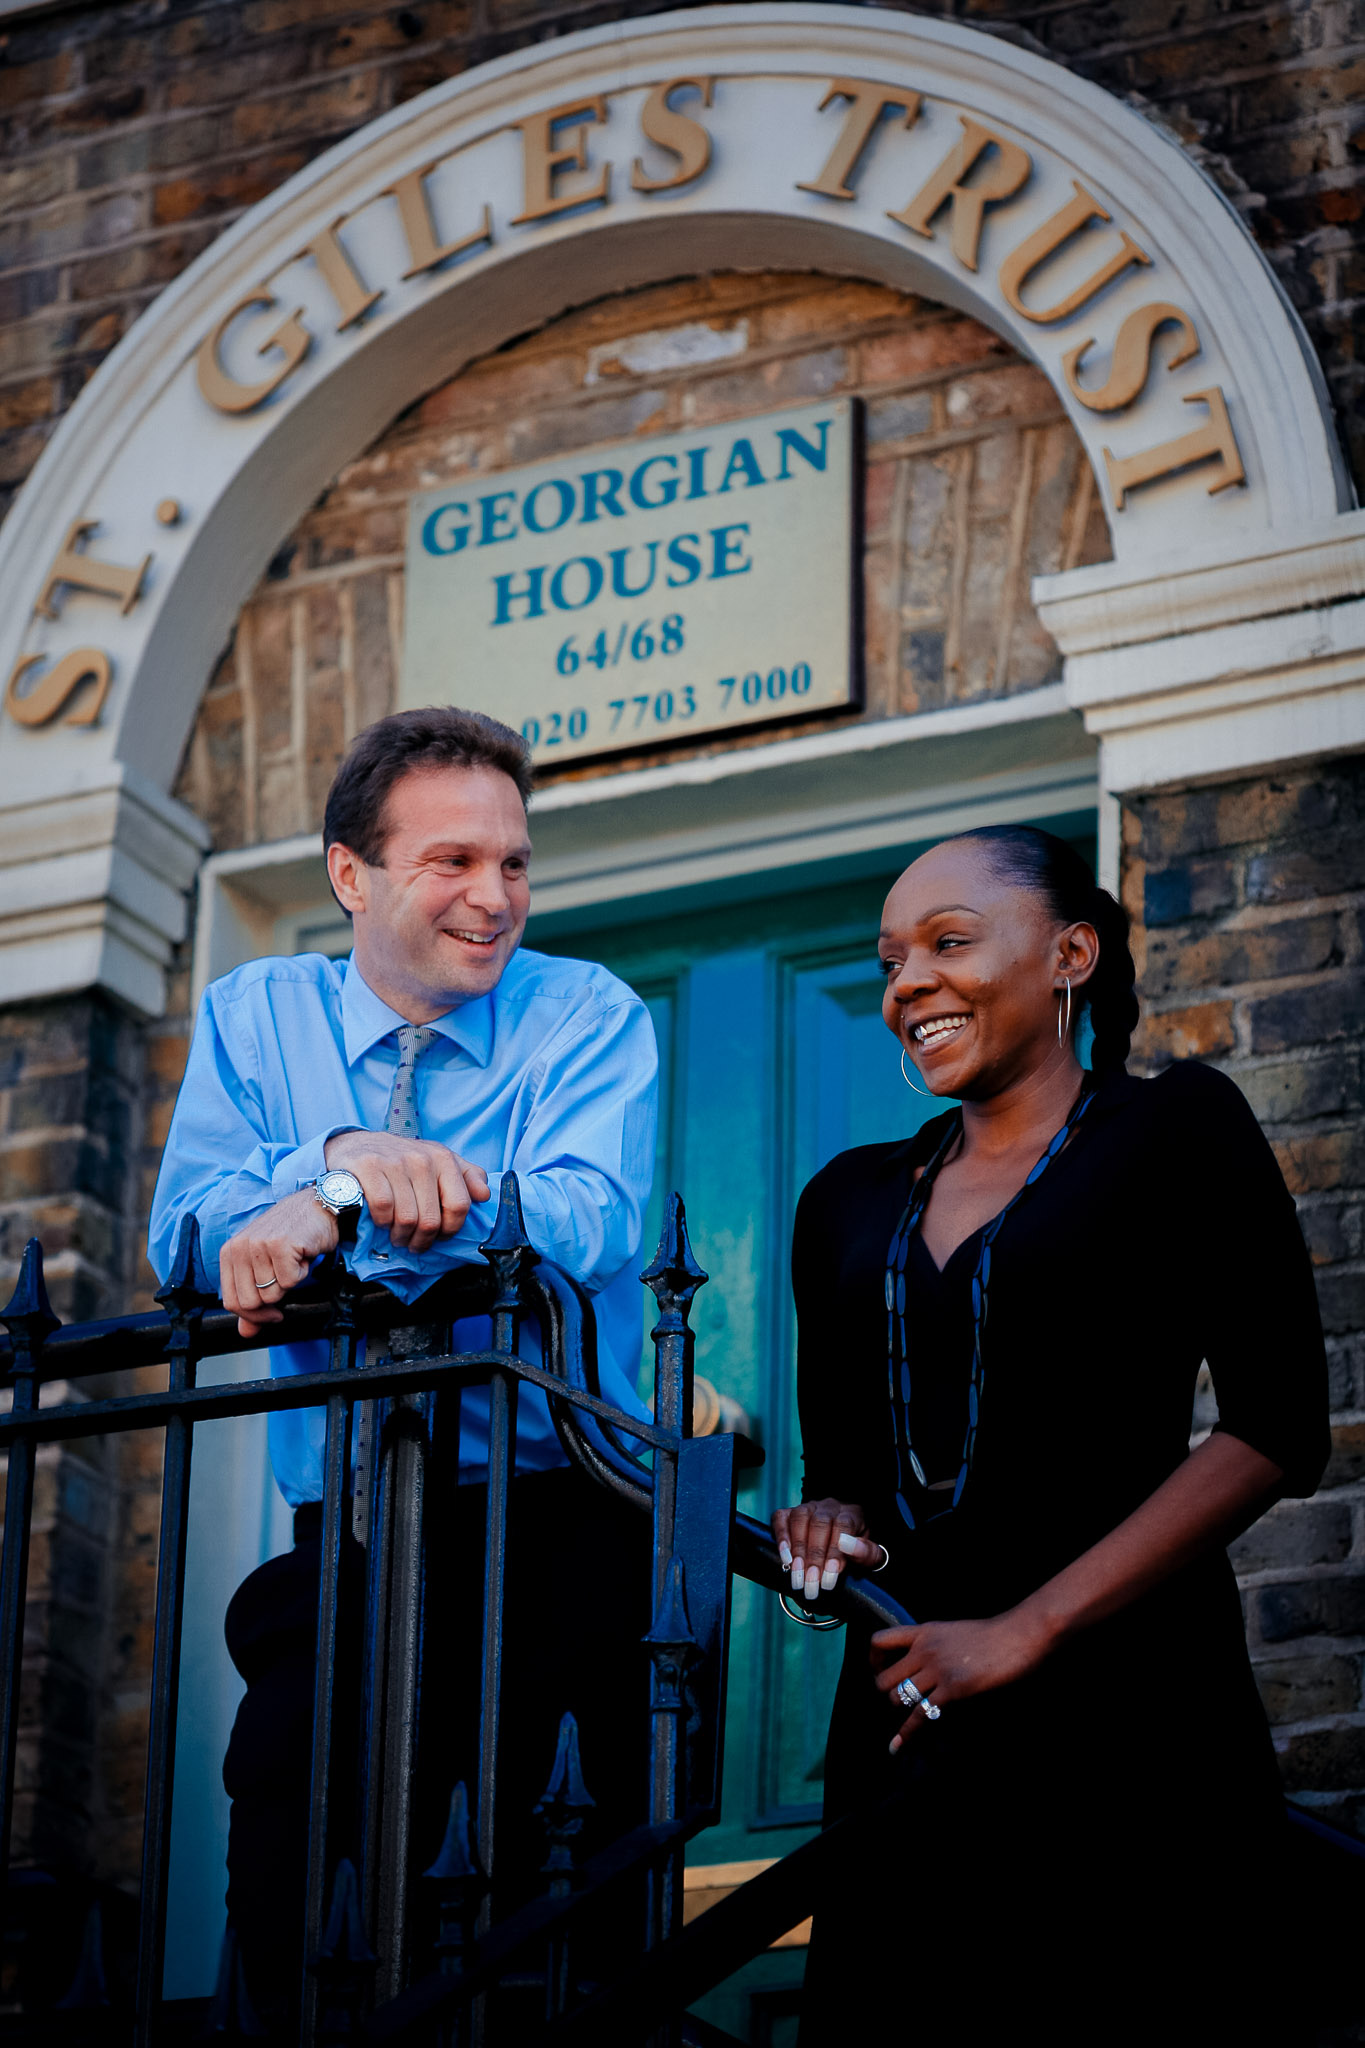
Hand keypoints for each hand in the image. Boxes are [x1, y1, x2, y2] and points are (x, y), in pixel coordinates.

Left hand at [220, 1190, 338, 1337]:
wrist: (318, 1205)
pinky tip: (302, 1254)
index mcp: (230, 1252)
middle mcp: (240, 1247)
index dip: (253, 1316)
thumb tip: (246, 1333)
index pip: (231, 1302)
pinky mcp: (280, 1245)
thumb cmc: (292, 1234)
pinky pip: (290, 1282)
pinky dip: (302, 1273)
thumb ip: (254, 1299)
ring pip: (272, 1294)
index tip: (272, 1313)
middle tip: (286, 1278)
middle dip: (274, 1299)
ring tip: (293, 1259)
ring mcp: (259, 1245)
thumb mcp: (265, 1265)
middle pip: (251, 1303)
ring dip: (290, 1282)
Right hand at [324, 1130, 490, 1250]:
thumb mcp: (438, 1160)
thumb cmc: (403, 1160)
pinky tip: (382, 1222)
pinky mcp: (369, 1167)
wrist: (356, 1146)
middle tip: (414, 1243)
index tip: (440, 1236)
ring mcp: (395, 1162)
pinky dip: (383, 1223)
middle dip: (423, 1240)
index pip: (459, 1205)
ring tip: (398, 1236)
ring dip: (402, 1236)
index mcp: (443, 1158)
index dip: (451, 1229)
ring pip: (407, 1218)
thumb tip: (485, 1195)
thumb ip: (466, 1176)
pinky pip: (384, 1208)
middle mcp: (422, 1158)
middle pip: (431, 1219)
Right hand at [770, 1498, 881, 1603]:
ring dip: (798, 1549)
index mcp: (853, 1513)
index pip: (843, 1525)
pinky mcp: (790, 1513)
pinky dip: (781, 1536)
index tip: (830, 1577)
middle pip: (819, 1523)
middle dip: (815, 1556)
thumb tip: (847, 1545)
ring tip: (797, 1574)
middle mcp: (830, 1506)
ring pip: (800, 1517)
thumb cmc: (857, 1551)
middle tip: (812, 1584)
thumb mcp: (871, 1556)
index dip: (835, 1551)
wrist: (844, 1544)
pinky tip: (784, 1558)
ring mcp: (809, 1507)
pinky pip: (781, 1518)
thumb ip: (867, 1553)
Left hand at [872, 1610, 1053, 1750]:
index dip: (873, 1661)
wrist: (1018, 1635)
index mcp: (924, 1632)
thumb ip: (935, 1645)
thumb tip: (924, 1664)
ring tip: (908, 1719)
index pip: (880, 1641)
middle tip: (899, 1701)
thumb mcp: (954, 1632)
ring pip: (898, 1697)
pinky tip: (897, 1747)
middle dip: (887, 1694)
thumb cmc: (994, 1635)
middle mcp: (924, 1649)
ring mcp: (937, 1669)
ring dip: (901, 1711)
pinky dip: (907, 1734)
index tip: (880, 1672)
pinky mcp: (952, 1689)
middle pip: (884, 1678)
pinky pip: (920, 1715)